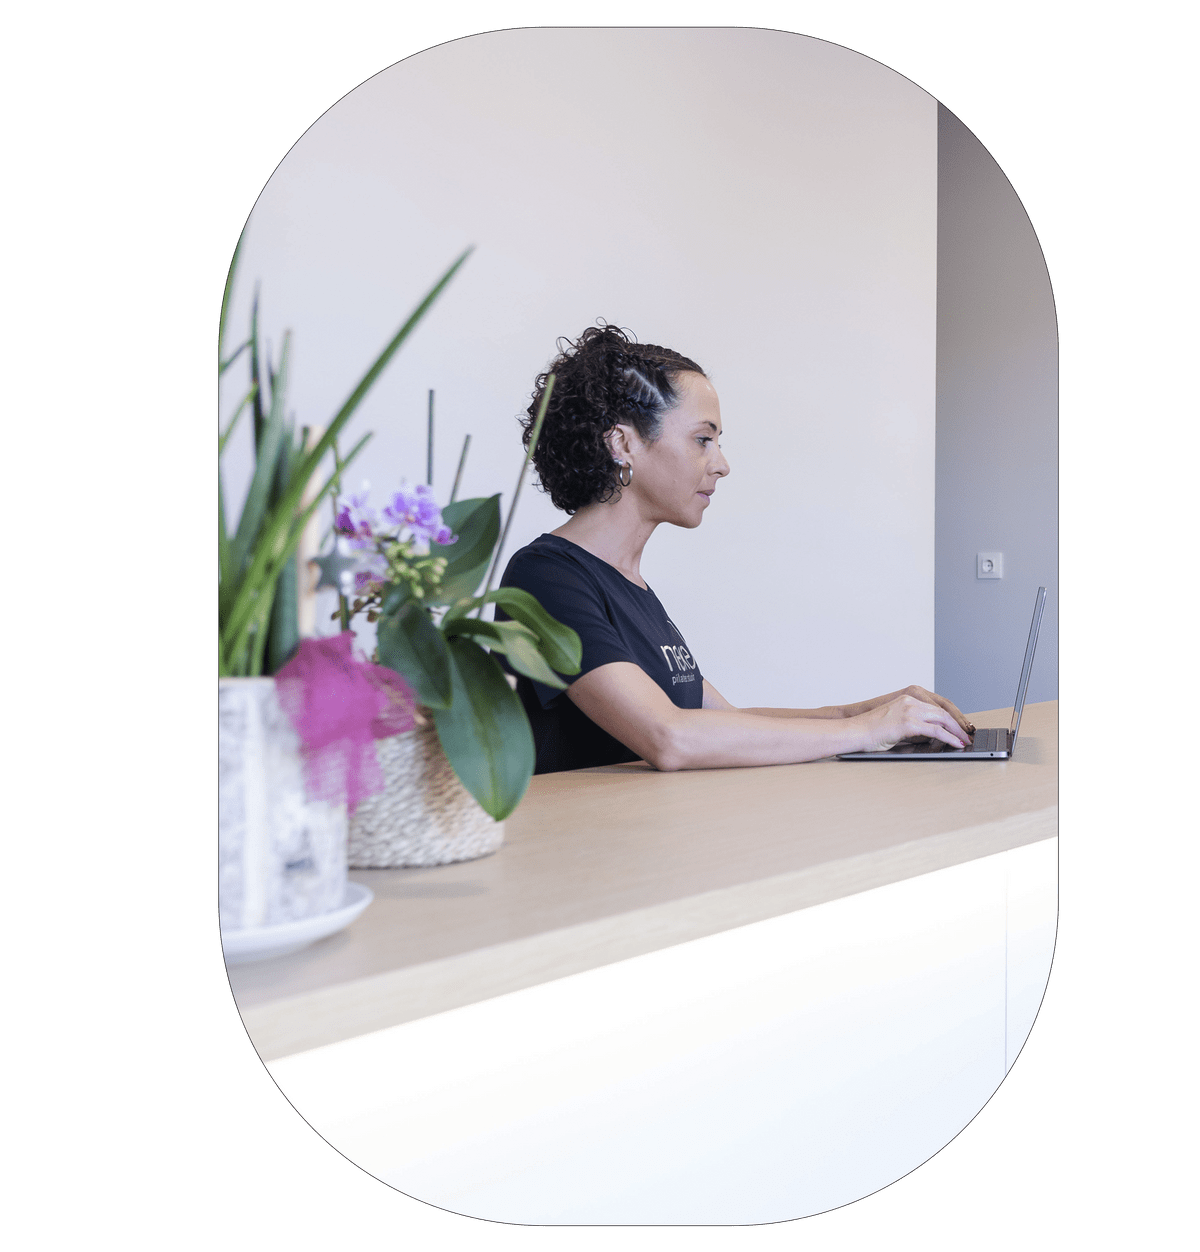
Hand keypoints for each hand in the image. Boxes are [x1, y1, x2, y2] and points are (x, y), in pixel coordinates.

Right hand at [857, 690, 971, 751]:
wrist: (853, 732)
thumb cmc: (870, 732)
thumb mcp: (895, 723)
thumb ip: (913, 725)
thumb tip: (933, 736)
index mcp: (907, 699)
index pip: (937, 706)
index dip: (952, 717)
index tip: (961, 727)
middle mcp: (910, 701)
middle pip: (944, 711)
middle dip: (959, 724)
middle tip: (968, 735)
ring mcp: (909, 710)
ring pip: (943, 719)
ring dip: (957, 731)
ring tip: (965, 741)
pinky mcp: (908, 723)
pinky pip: (936, 730)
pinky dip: (949, 738)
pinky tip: (956, 744)